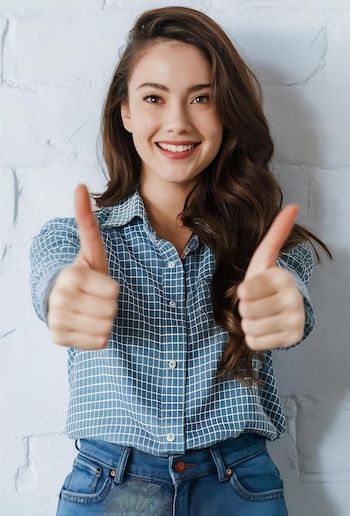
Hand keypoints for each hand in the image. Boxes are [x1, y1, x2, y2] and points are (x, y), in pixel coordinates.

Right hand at [48, 185, 118, 348]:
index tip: (98, 283)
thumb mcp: (91, 249)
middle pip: (111, 309)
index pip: (114, 291)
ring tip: (92, 310)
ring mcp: (57, 320)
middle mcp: (59, 299)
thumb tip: (80, 186)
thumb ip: (87, 220)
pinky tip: (86, 324)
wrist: (66, 301)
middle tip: (95, 298)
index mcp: (70, 275)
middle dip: (109, 305)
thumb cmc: (86, 274)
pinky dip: (98, 336)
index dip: (112, 288)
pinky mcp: (58, 339)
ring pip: (106, 327)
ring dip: (105, 321)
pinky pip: (99, 342)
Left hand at [237, 205, 304, 350]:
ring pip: (250, 328)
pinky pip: (256, 343)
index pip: (245, 292)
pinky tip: (266, 328)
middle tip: (257, 303)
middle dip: (245, 308)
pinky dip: (255, 338)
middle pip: (246, 311)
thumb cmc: (266, 282)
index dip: (243, 292)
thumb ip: (276, 233)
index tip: (253, 288)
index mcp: (283, 277)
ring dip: (249, 323)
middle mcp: (294, 299)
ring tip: (260, 314)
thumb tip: (293, 205)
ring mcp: (295, 321)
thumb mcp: (265, 258)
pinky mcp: (292, 339)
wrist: (282, 309)